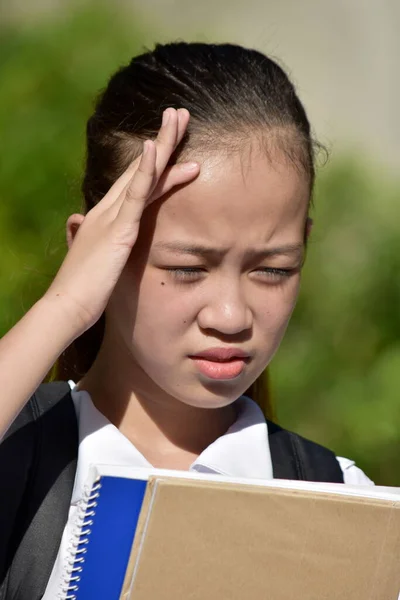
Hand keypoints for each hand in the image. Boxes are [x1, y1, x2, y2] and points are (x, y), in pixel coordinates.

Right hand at [45, 108, 198, 333]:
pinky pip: (134, 194)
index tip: (169, 142)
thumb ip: (87, 238)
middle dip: (162, 141)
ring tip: (179, 118)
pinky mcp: (117, 229)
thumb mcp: (91, 258)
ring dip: (161, 144)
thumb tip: (76, 225)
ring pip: (141, 173)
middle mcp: (107, 209)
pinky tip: (154, 147)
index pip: (134, 182)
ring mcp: (112, 216)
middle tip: (179, 115)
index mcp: (105, 218)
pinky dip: (146, 170)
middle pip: (140, 168)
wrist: (66, 307)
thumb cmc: (81, 290)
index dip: (153, 160)